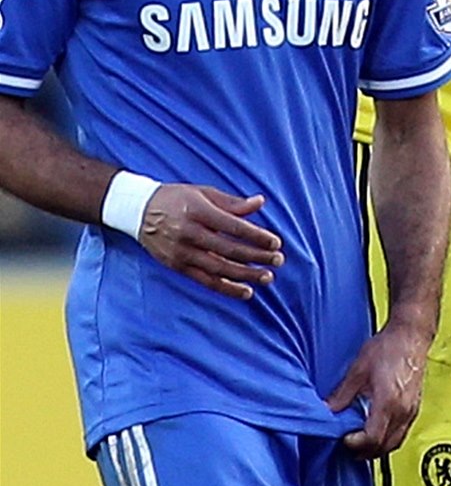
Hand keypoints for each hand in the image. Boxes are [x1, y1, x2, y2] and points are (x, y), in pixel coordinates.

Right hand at [136, 186, 282, 299]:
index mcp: (198, 211)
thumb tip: (261, 203)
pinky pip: (204, 280)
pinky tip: (245, 292)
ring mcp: (181, 252)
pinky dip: (226, 287)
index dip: (256, 236)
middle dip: (256, 256)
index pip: (233, 227)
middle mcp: (189, 233)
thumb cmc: (176, 198)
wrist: (137, 210)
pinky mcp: (177, 265)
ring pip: (219, 268)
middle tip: (278, 260)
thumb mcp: (204, 193)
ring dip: (245, 275)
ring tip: (267, 278)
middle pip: (229, 249)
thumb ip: (233, 202)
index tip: (276, 243)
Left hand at [326, 318, 430, 456]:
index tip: (343, 438)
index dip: (355, 445)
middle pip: (384, 447)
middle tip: (348, 444)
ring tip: (360, 441)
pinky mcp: (415, 407)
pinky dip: (388, 438)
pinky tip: (377, 430)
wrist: (411, 335)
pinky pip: (402, 433)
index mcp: (388, 403)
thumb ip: (342, 395)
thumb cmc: (389, 347)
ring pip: (395, 443)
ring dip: (377, 448)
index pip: (372, 439)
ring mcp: (412, 410)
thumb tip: (327, 411)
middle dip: (364, 451)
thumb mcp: (358, 370)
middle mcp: (403, 410)